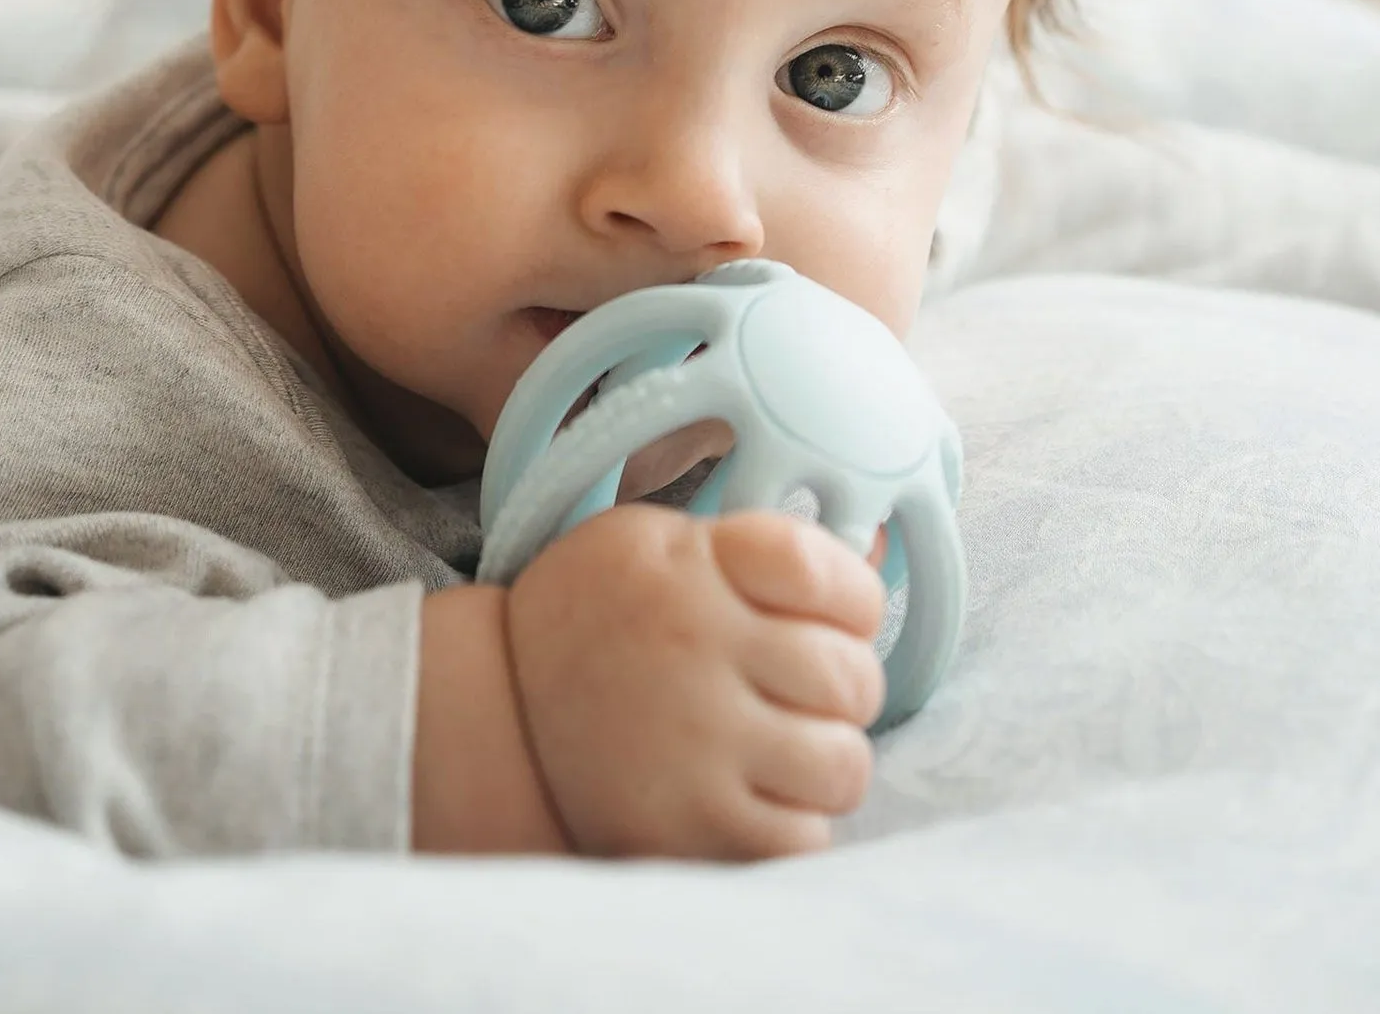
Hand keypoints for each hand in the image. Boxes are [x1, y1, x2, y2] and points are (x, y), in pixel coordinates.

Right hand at [504, 503, 885, 859]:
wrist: (498, 713)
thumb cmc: (598, 617)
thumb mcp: (657, 544)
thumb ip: (757, 547)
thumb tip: (884, 550)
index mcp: (690, 565)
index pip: (830, 574)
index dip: (851, 598)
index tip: (826, 613)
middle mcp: (694, 647)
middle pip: (850, 675)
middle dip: (842, 682)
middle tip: (799, 687)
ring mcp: (696, 745)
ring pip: (841, 764)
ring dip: (824, 756)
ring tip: (778, 744)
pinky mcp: (693, 830)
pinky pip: (804, 839)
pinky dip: (793, 821)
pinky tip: (752, 793)